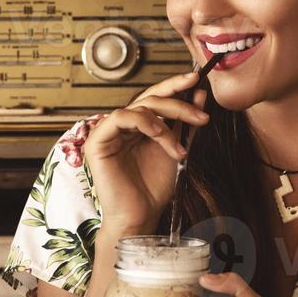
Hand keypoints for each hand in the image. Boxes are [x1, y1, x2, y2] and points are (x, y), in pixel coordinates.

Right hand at [82, 70, 209, 233]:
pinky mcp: (97, 141)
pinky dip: (144, 122)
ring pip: (139, 106)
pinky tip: (160, 136)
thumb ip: (185, 121)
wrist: (141, 216)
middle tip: (200, 115)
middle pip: (150, 99)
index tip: (197, 80)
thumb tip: (198, 93)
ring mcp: (108, 132)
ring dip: (166, 121)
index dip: (175, 86)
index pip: (156, 98)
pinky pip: (121, 117)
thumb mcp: (178, 148)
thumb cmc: (154, 189)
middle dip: (178, 102)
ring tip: (180, 146)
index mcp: (138, 127)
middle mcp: (122, 127)